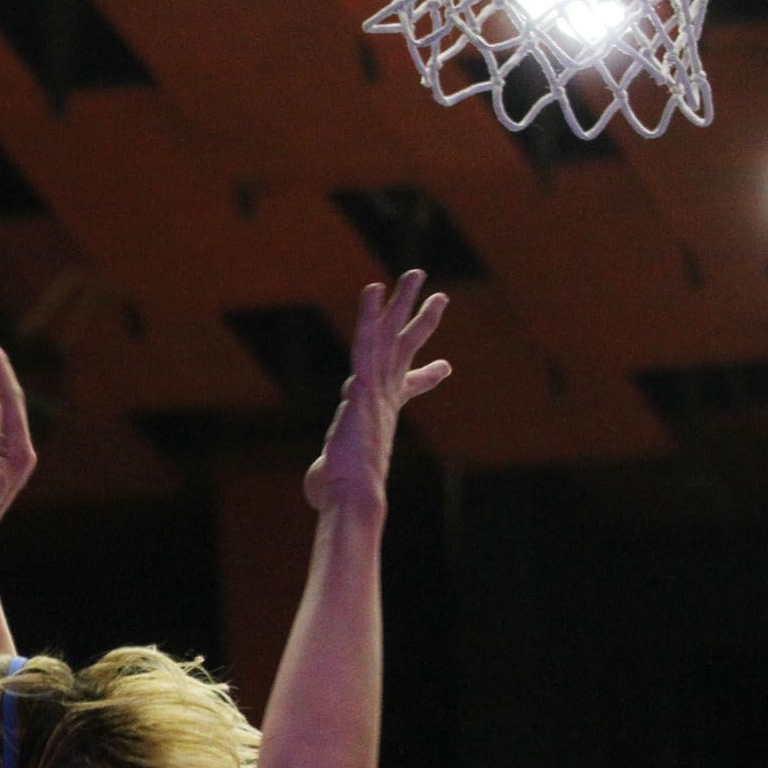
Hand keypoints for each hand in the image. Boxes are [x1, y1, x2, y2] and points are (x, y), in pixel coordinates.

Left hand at [303, 271, 450, 510]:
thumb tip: (321, 491)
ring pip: (390, 336)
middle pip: (404, 349)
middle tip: (439, 297)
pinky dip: (369, 315)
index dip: (426, 377)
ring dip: (403, 302)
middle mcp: (384, 397)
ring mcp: (376, 388)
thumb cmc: (341, 494)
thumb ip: (329, 475)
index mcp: (381, 415)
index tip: (445, 367)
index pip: (406, 387)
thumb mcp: (334, 479)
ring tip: (416, 273)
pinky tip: (374, 290)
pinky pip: (365, 343)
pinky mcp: (363, 385)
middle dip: (421, 322)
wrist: (353, 495)